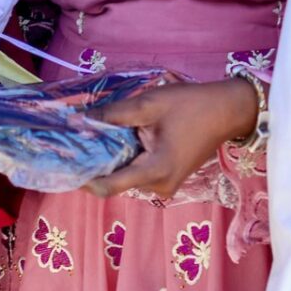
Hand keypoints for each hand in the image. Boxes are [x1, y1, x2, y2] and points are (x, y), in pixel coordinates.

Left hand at [84, 77, 258, 198]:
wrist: (228, 110)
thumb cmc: (191, 105)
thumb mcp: (149, 104)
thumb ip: (113, 115)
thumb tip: (78, 121)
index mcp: (155, 171)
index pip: (108, 187)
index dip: (82, 178)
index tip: (63, 163)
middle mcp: (159, 186)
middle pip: (114, 181)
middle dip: (93, 163)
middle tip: (70, 141)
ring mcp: (164, 184)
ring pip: (124, 176)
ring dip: (109, 158)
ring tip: (89, 135)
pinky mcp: (167, 178)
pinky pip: (136, 171)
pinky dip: (124, 157)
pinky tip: (114, 138)